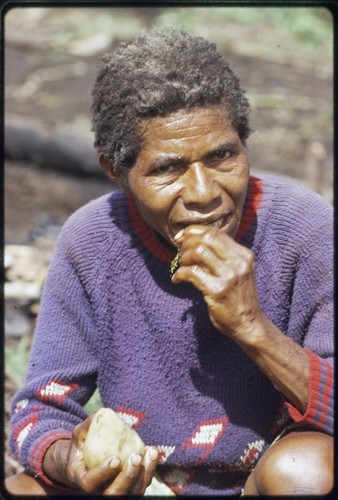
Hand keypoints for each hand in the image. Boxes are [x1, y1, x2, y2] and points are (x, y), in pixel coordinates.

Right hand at [42, 414, 158, 494]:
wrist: (86, 461)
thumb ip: (88, 425)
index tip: (116, 459)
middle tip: (136, 457)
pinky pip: (141, 485)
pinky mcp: (129, 489)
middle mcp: (98, 491)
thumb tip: (104, 414)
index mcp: (82, 480)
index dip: (103, 473)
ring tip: (150, 453)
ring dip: (143, 475)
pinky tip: (152, 452)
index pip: (90, 484)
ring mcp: (115, 492)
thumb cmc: (82, 445)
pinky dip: (149, 470)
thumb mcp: (79, 434)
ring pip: (132, 493)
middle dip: (127, 477)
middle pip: (114, 494)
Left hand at [172, 225, 262, 343]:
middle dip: (187, 242)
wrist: (249, 325)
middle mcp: (239, 262)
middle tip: (180, 253)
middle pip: (206, 238)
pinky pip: (192, 273)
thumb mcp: (238, 272)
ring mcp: (229, 276)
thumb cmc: (239, 299)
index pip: (216, 232)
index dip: (194, 231)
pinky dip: (180, 274)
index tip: (181, 236)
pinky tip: (177, 279)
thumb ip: (223, 257)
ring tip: (181, 266)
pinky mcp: (218, 290)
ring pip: (198, 252)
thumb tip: (196, 241)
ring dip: (184, 258)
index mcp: (244, 255)